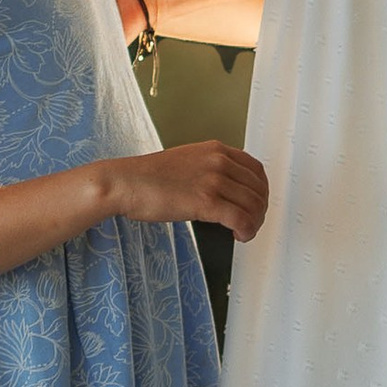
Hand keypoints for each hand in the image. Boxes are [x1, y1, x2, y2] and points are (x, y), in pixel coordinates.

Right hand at [103, 140, 267, 241]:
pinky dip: (246, 230)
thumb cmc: (147, 177)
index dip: (261, 190)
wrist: (125, 182)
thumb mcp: (187, 161)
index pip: (255, 168)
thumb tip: (225, 191)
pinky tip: (239, 236)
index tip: (257, 203)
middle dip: (260, 210)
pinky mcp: (206, 201)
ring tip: (244, 232)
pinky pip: (241, 219)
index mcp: (215, 150)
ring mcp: (214, 180)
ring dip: (254, 223)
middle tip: (252, 223)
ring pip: (253, 205)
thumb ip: (209, 169)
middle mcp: (219, 161)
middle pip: (258, 188)